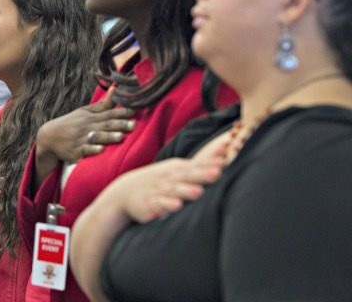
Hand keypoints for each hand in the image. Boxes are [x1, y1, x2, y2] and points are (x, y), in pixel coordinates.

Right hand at [34, 88, 134, 184]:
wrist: (49, 136)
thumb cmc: (71, 123)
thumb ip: (103, 104)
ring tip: (121, 137)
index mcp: (91, 117)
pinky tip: (101, 150)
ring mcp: (81, 139)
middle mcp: (87, 127)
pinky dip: (92, 150)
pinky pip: (84, 150)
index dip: (122, 112)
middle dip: (120, 125)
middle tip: (134, 125)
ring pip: (96, 137)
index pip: (109, 113)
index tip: (135, 111)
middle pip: (105, 125)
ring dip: (108, 137)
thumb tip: (116, 89)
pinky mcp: (75, 151)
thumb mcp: (85, 112)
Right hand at [70, 137, 227, 301]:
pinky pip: (159, 204)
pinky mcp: (149, 204)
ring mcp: (159, 190)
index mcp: (179, 169)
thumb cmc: (160, 181)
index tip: (228, 154)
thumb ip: (202, 163)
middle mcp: (170, 177)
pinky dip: (166, 204)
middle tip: (217, 172)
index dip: (212, 160)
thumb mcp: (179, 170)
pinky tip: (175, 206)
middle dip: (202, 174)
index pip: (198, 163)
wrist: (125, 191)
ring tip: (198, 192)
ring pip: (174, 190)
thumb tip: (228, 147)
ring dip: (186, 190)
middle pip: (188, 175)